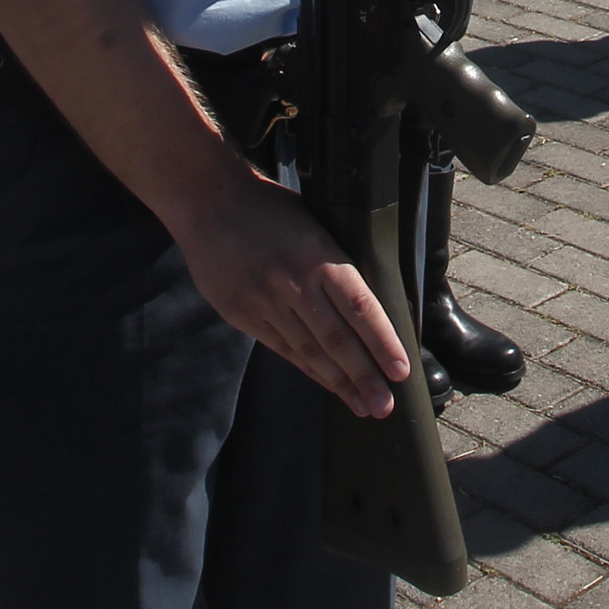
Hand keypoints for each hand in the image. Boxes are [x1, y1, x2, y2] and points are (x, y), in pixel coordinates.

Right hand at [176, 175, 408, 416]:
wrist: (207, 201)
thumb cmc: (268, 208)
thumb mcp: (313, 223)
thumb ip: (334, 262)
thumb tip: (365, 304)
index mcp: (319, 254)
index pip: (360, 308)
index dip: (382, 343)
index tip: (400, 371)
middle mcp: (294, 282)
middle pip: (336, 339)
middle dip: (364, 376)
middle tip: (385, 406)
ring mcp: (265, 301)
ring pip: (309, 350)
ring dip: (338, 382)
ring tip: (362, 405)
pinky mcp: (242, 313)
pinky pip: (281, 348)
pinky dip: (307, 368)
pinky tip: (326, 383)